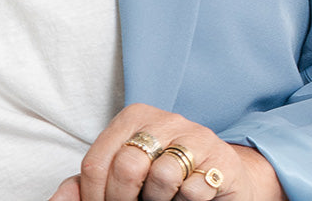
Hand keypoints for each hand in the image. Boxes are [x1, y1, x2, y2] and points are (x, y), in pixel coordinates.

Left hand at [48, 104, 285, 200]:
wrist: (224, 174)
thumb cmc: (165, 175)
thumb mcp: (124, 175)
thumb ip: (87, 185)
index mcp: (133, 118)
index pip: (96, 162)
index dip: (94, 196)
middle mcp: (163, 119)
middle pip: (126, 167)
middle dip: (122, 199)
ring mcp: (195, 135)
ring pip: (161, 177)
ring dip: (159, 200)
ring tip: (163, 199)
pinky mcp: (221, 159)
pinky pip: (192, 189)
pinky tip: (188, 196)